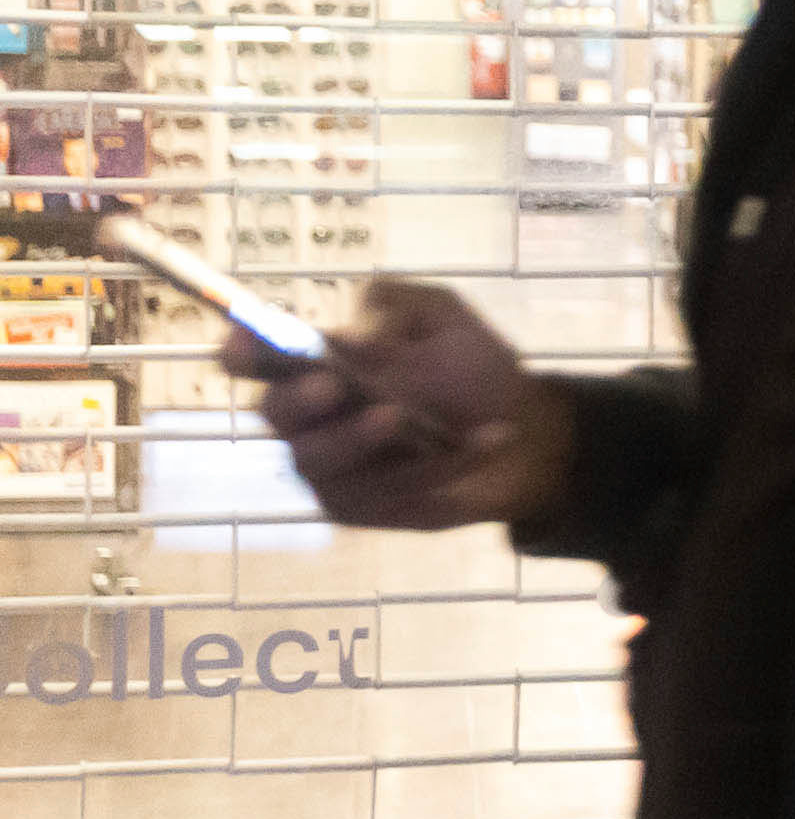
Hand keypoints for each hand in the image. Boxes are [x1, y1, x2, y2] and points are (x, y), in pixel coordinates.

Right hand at [221, 279, 574, 531]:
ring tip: (398, 416)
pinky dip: (431, 466)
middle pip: (275, 411)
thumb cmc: (471, 367)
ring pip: (315, 458)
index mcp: (319, 362)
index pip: (258, 358)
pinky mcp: (355, 506)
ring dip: (355, 437)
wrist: (526, 431)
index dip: (243, 350)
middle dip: (297, 398)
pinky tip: (482, 440)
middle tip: (332, 385)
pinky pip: (378, 491)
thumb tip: (354, 333)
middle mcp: (311, 417)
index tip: (248, 343)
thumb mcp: (444, 319)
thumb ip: (398, 311)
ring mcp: (328, 467)